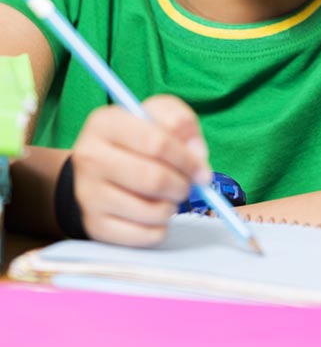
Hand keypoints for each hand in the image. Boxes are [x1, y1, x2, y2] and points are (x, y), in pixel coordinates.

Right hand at [71, 95, 211, 245]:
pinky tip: (155, 211)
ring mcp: (88, 194)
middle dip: (182, 185)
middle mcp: (90, 157)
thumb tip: (196, 155)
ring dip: (172, 207)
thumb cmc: (137, 135)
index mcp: (106, 122)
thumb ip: (182, 123)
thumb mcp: (158, 113)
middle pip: (153, 179)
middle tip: (188, 185)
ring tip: (170, 196)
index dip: (187, 159)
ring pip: (149, 211)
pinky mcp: (94, 225)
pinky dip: (160, 228)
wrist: (99, 163)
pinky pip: (142, 236)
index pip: (156, 142)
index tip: (202, 170)